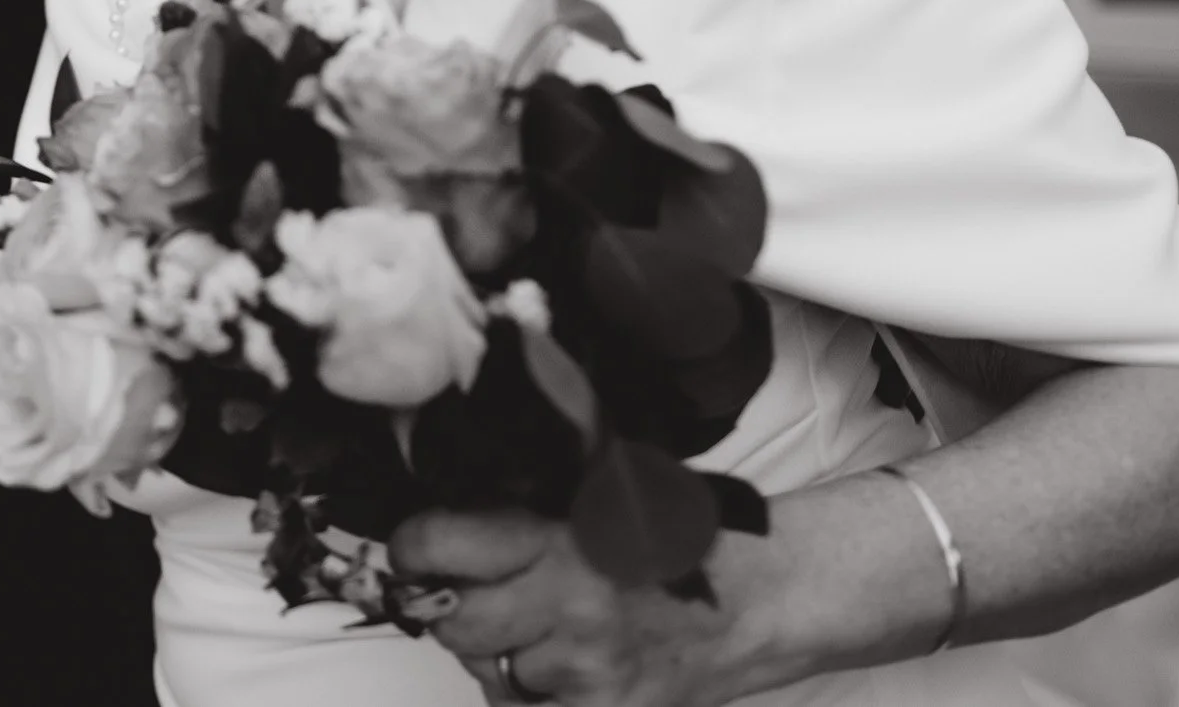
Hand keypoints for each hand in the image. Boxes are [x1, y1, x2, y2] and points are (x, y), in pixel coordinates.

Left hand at [388, 509, 749, 706]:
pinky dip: (534, 694)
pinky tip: (561, 669)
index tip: (413, 550)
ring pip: (491, 672)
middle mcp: (570, 605)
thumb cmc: (684, 536)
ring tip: (542, 627)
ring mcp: (589, 670)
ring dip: (501, 653)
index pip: (441, 546)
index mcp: (562, 535)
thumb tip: (446, 513)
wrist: (765, 597)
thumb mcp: (602, 492)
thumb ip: (526, 502)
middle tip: (470, 594)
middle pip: (455, 623)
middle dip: (453, 608)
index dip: (414, 548)